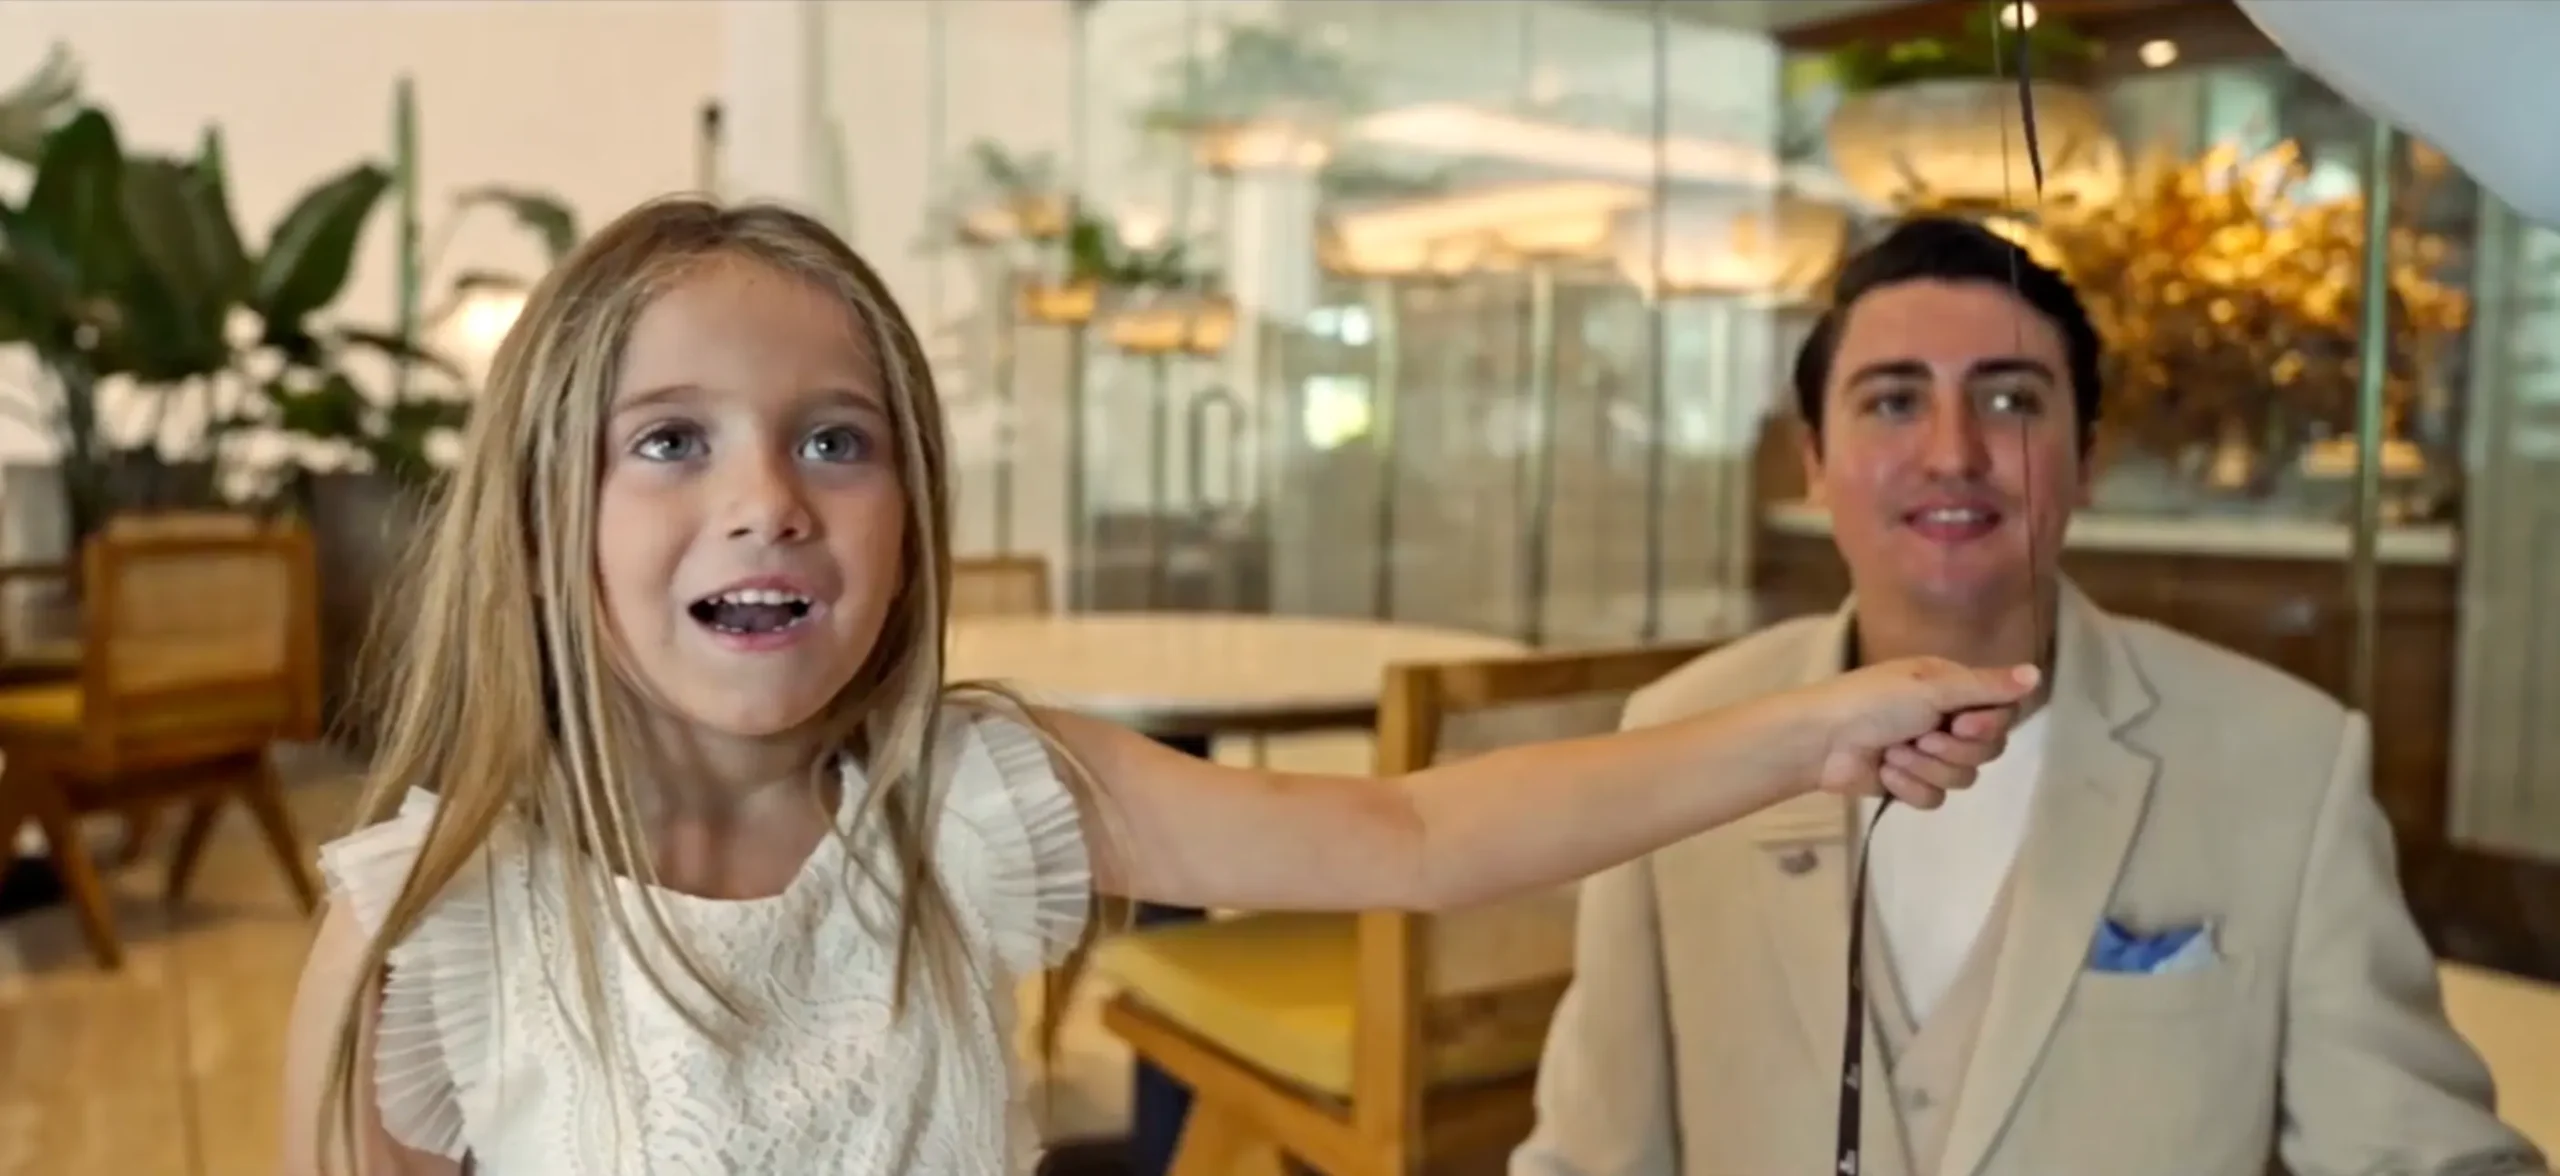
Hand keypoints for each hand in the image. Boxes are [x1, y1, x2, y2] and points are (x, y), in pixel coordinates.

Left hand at [1801, 658, 2039, 806]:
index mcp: (1952, 688)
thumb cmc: (1873, 701)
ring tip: (1894, 753)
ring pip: (1963, 777)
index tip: (1962, 723)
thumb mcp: (1932, 686)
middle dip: (1952, 748)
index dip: (1988, 726)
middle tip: (1920, 736)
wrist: (1820, 741)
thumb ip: (1986, 686)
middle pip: (1988, 750)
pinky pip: (1936, 798)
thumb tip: (2037, 673)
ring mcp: (1928, 754)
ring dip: (1926, 767)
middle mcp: (1946, 719)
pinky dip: (1910, 787)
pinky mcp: (1909, 784)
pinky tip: (1886, 773)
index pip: (2002, 714)